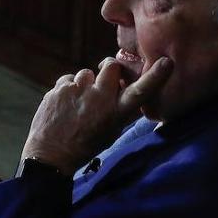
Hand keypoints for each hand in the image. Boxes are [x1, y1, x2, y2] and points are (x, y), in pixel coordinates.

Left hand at [20, 57, 172, 173]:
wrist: (52, 155)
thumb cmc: (85, 145)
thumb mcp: (112, 132)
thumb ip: (123, 112)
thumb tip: (134, 95)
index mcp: (117, 112)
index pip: (141, 91)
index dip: (156, 76)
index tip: (166, 62)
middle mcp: (100, 98)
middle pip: (112, 66)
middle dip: (109, 68)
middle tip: (104, 80)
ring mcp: (79, 90)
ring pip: (87, 72)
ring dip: (85, 84)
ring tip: (79, 103)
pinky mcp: (60, 88)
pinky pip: (68, 79)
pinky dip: (68, 89)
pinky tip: (65, 105)